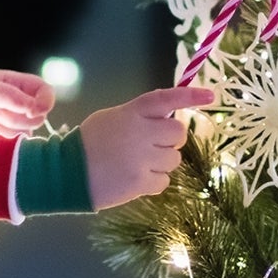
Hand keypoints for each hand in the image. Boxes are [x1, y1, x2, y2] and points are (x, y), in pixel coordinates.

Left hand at [0, 69, 54, 136]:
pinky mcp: (9, 138)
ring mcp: (17, 122)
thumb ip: (10, 96)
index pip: (46, 93)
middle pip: (37, 118)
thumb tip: (34, 108)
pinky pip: (14, 145)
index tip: (32, 111)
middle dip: (12, 118)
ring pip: (25, 133)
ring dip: (2, 128)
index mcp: (22, 85)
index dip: (45, 104)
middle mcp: (24, 103)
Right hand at [80, 87, 215, 206]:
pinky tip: (135, 179)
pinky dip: (154, 182)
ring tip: (138, 164)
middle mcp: (140, 133)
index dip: (189, 96)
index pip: (166, 99)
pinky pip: (164, 181)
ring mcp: (141, 159)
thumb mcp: (112, 118)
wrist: (66, 172)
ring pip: (174, 160)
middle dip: (171, 140)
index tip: (210, 95)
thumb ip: (139, 116)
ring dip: (162, 163)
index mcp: (132, 113)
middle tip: (154, 145)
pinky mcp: (140, 182)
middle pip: (179, 134)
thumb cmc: (89, 143)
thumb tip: (168, 119)